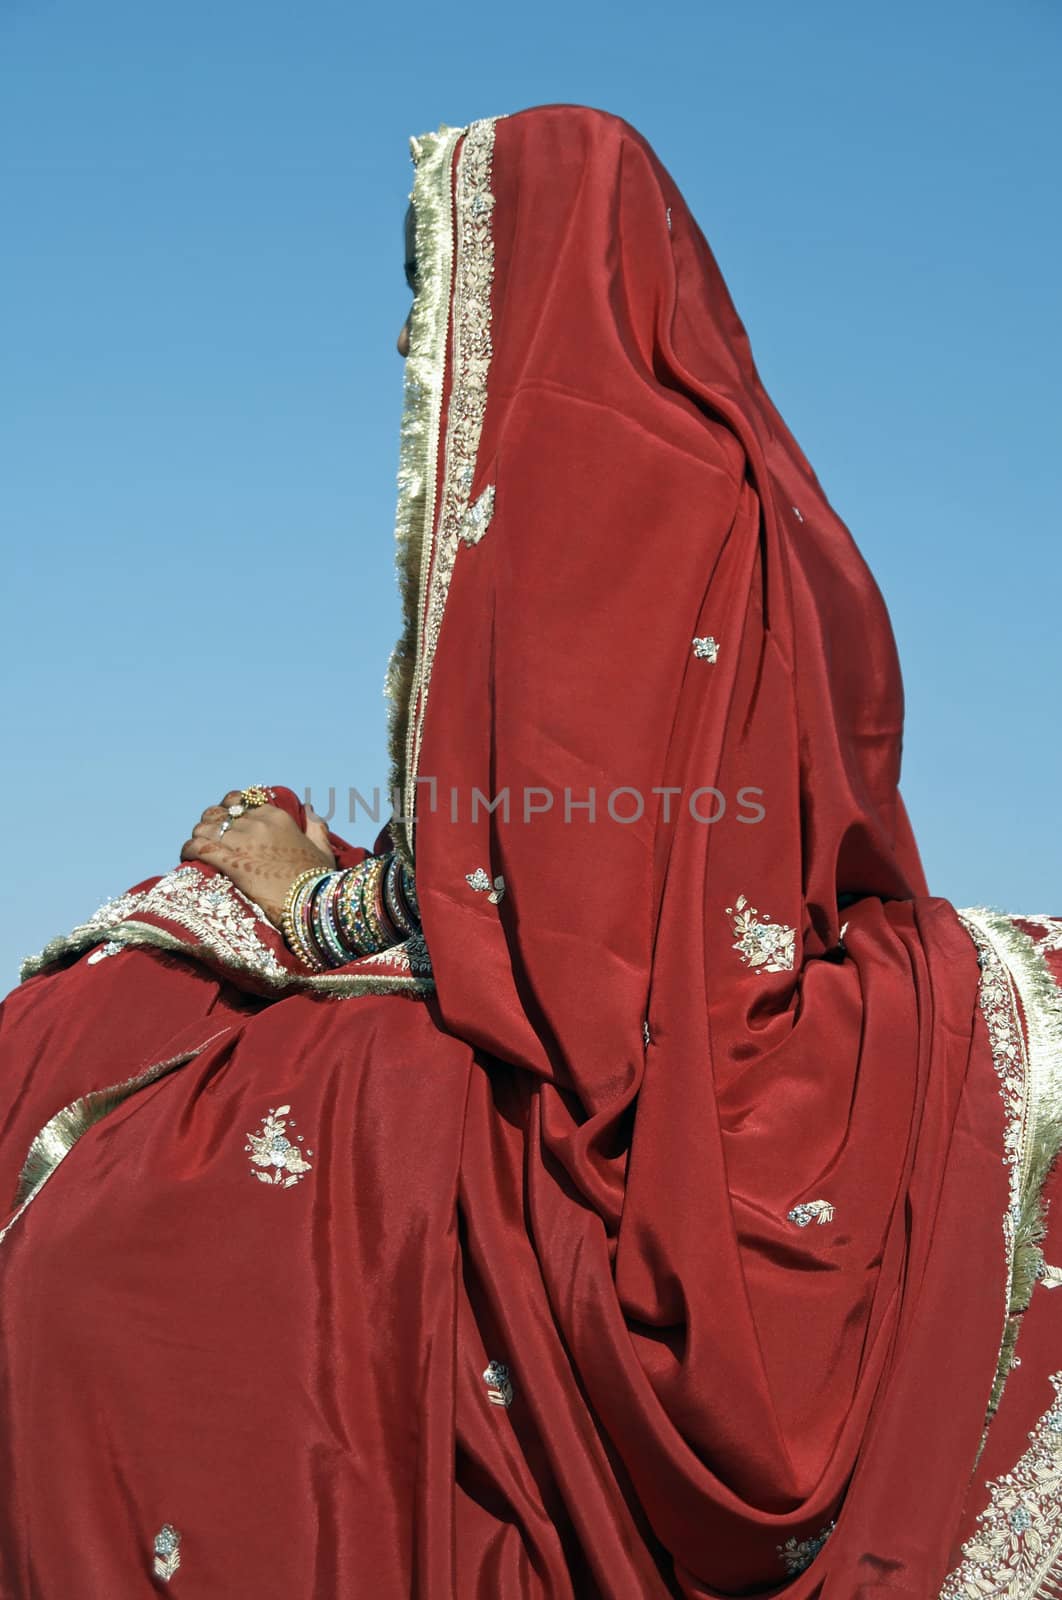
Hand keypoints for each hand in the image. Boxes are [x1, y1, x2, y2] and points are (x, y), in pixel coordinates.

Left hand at [181, 792, 335, 927]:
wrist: (312, 903)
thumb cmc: (320, 879)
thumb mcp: (323, 848)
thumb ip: (316, 825)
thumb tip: (308, 809)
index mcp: (277, 817)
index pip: (239, 801)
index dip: (227, 811)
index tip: (224, 824)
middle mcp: (258, 824)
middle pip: (217, 814)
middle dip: (209, 825)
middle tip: (208, 840)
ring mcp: (243, 842)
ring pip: (204, 828)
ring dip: (197, 837)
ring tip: (196, 849)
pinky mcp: (231, 863)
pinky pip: (199, 847)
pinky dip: (188, 849)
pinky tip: (186, 855)